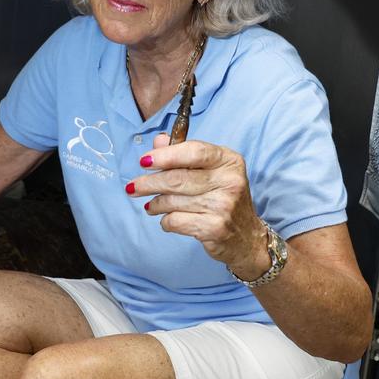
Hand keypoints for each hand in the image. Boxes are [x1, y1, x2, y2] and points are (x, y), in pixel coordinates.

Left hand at [129, 135, 268, 279]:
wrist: (245, 237)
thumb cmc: (223, 198)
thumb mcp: (210, 171)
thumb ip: (184, 153)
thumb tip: (159, 141)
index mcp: (229, 161)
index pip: (194, 151)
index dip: (165, 156)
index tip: (144, 161)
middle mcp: (230, 181)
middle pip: (178, 178)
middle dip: (149, 183)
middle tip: (133, 187)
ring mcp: (224, 206)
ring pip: (173, 201)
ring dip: (156, 204)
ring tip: (151, 205)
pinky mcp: (215, 228)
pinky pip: (176, 221)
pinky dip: (166, 221)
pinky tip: (168, 219)